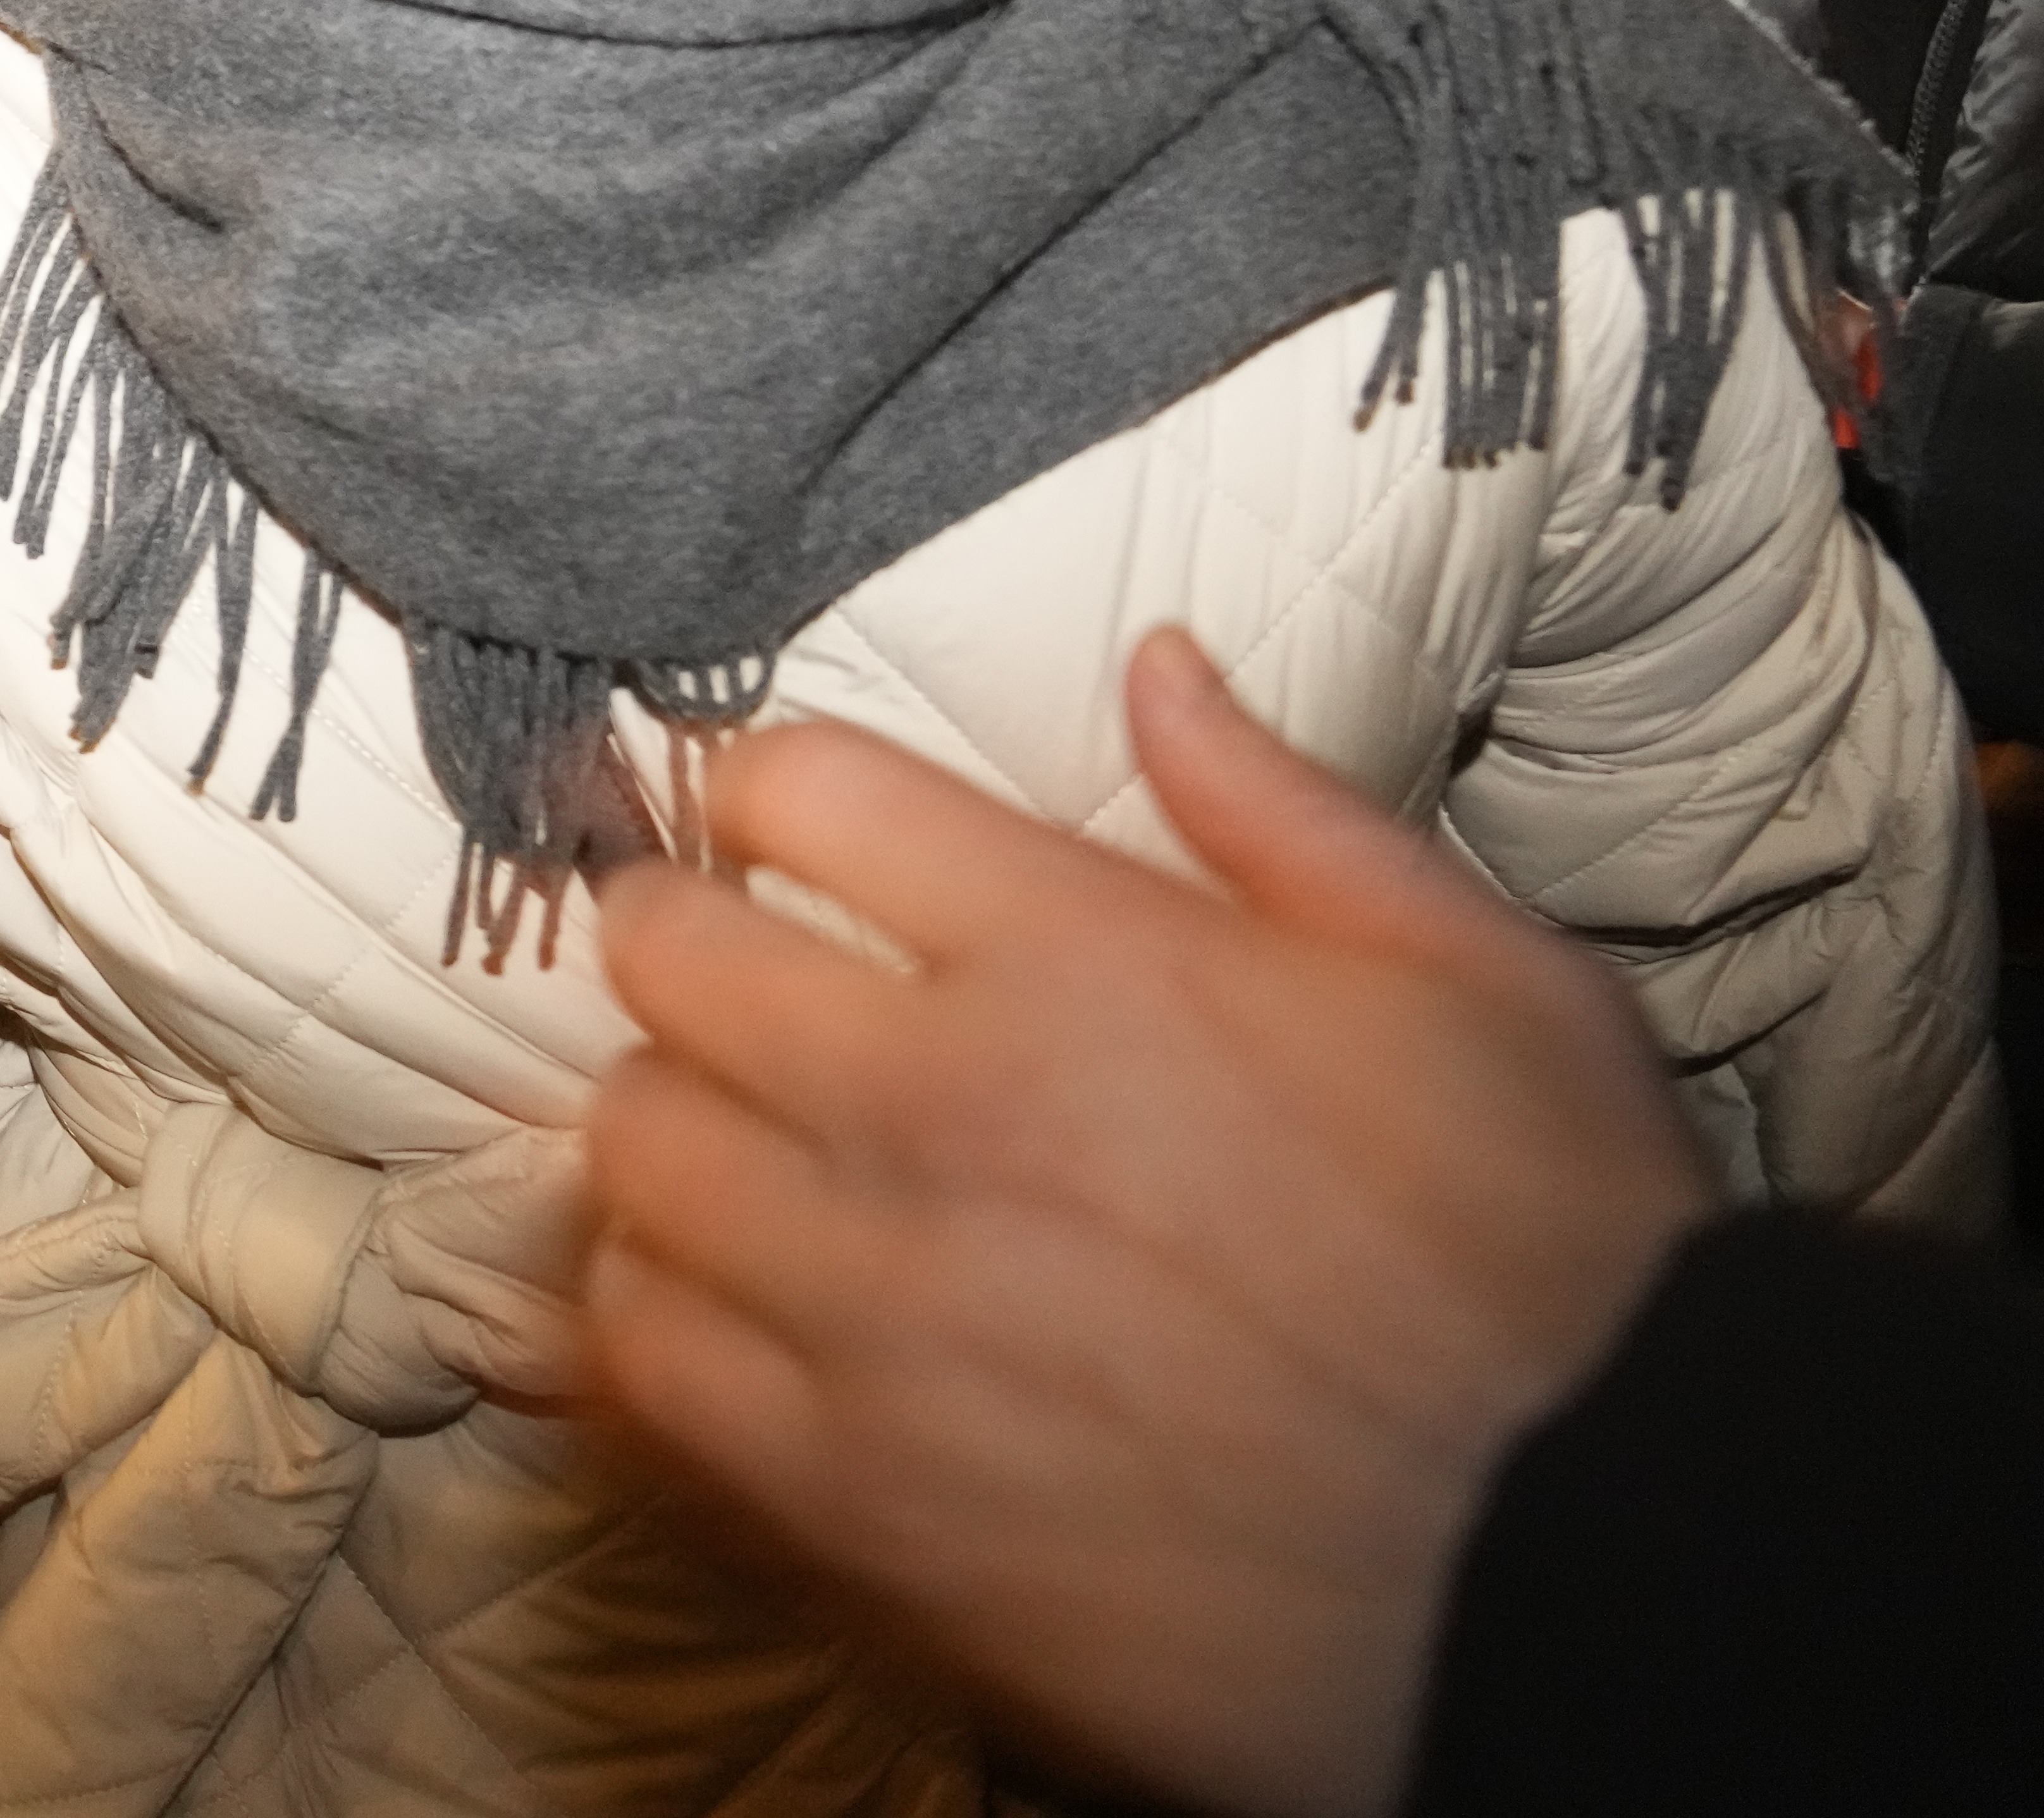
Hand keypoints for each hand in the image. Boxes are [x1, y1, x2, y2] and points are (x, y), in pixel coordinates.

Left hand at [581, 631, 1710, 1817]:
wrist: (1604, 1570)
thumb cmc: (1569, 1268)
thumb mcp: (1488, 986)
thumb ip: (1289, 812)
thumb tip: (1156, 666)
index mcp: (1087, 962)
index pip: (797, 790)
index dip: (775, 792)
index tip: (787, 829)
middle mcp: (946, 1112)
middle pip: (666, 958)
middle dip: (685, 942)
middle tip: (730, 978)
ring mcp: (880, 1310)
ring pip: (632, 1157)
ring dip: (668, 1133)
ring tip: (731, 1147)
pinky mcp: (857, 1494)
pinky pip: (647, 1361)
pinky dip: (656, 1318)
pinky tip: (726, 1309)